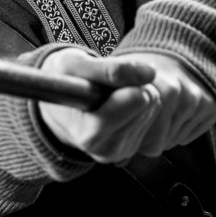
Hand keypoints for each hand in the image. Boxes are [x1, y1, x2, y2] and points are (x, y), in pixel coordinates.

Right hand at [38, 49, 215, 163]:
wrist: (58, 105)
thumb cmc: (63, 80)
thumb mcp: (74, 65)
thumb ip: (109, 69)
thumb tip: (151, 72)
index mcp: (90, 133)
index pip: (134, 101)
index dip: (129, 81)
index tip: (112, 72)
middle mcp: (107, 149)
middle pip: (149, 101)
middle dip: (133, 85)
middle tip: (106, 83)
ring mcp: (123, 151)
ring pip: (155, 106)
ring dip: (137, 92)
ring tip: (109, 93)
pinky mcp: (134, 148)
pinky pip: (157, 114)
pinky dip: (141, 103)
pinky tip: (119, 103)